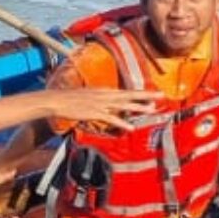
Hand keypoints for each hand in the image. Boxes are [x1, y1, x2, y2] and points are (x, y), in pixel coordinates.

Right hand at [42, 88, 156, 131]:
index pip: (126, 91)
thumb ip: (100, 99)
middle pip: (130, 94)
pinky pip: (111, 118)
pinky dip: (122, 122)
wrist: (56, 100)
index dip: (140, 93)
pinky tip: (131, 127)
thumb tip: (107, 104)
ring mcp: (101, 103)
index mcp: (105, 90)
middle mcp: (106, 95)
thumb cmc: (70, 99)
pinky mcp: (95, 112)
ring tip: (152, 109)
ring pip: (124, 105)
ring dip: (139, 107)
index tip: (153, 93)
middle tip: (162, 95)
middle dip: (146, 95)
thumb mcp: (89, 95)